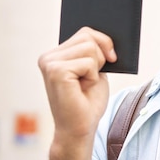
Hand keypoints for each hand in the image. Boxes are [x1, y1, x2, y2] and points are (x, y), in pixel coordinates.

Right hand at [38, 27, 115, 144]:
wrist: (80, 127)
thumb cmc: (88, 100)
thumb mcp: (95, 68)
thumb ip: (94, 49)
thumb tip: (108, 32)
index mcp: (55, 54)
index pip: (85, 32)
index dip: (104, 42)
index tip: (111, 58)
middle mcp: (48, 57)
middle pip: (88, 36)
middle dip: (101, 56)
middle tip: (92, 77)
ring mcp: (49, 63)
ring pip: (90, 47)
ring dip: (96, 67)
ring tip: (85, 83)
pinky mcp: (56, 72)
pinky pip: (89, 62)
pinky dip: (93, 75)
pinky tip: (83, 88)